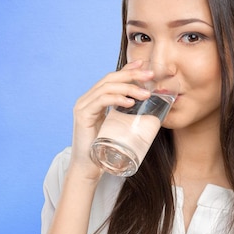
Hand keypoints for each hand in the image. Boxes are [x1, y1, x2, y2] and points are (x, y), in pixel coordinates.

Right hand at [68, 60, 152, 182]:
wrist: (89, 168)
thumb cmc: (104, 150)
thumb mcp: (118, 127)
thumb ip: (125, 116)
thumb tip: (147, 108)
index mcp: (94, 99)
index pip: (112, 78)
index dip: (128, 69)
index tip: (144, 65)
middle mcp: (86, 99)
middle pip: (110, 79)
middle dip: (132, 75)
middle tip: (150, 75)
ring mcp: (83, 106)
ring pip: (107, 87)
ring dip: (128, 88)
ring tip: (145, 94)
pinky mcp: (82, 116)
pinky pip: (101, 101)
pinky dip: (116, 98)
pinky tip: (129, 102)